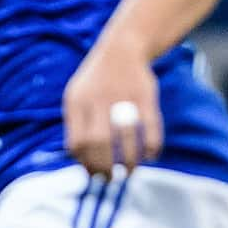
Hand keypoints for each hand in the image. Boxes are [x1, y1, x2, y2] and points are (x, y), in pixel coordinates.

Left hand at [63, 40, 162, 177]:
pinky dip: (152, 146)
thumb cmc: (95, 81)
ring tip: (129, 172)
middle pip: (99, 143)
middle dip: (105, 167)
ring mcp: (123, 96)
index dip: (85, 163)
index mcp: (77, 101)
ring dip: (129, 161)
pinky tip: (150, 156)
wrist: (121, 48)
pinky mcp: (146, 95)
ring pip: (126, 138)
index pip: (77, 142)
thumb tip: (79, 162)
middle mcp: (98, 98)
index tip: (92, 174)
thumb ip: (75, 125)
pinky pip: (151, 127)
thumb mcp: (75, 96)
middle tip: (110, 179)